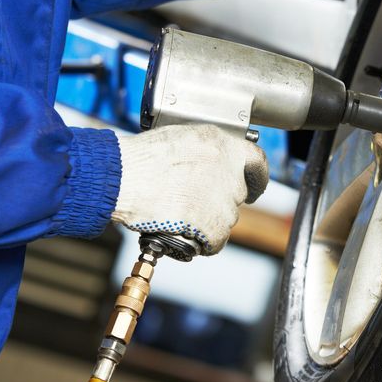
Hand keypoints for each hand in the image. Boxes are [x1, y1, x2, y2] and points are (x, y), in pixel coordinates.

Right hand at [111, 124, 268, 254]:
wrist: (124, 177)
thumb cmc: (142, 158)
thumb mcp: (182, 138)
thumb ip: (206, 152)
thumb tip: (211, 166)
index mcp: (224, 144)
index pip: (257, 162)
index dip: (256, 177)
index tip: (253, 187)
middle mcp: (229, 170)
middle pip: (236, 194)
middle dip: (218, 200)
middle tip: (192, 202)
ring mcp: (223, 198)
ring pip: (226, 218)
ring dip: (208, 220)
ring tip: (179, 215)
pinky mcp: (213, 224)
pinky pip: (216, 240)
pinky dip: (203, 242)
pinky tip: (185, 235)